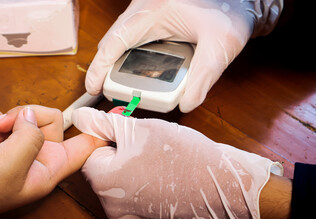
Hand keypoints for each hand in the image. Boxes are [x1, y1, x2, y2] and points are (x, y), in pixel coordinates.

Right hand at [0, 106, 105, 218]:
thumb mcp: (6, 166)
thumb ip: (28, 137)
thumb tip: (33, 115)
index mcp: (49, 170)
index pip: (85, 148)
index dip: (97, 130)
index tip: (109, 110)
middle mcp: (38, 160)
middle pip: (51, 121)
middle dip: (28, 114)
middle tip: (5, 124)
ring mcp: (18, 152)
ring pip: (27, 118)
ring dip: (7, 115)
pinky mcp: (0, 145)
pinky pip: (7, 121)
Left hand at [72, 107, 282, 218]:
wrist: (224, 188)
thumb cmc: (184, 159)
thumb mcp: (139, 129)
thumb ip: (103, 123)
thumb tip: (81, 118)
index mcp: (103, 182)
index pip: (89, 151)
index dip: (109, 136)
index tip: (127, 131)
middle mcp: (112, 205)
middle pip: (104, 167)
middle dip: (121, 151)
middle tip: (145, 142)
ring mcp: (129, 215)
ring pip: (120, 179)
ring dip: (133, 164)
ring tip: (157, 157)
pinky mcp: (146, 218)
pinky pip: (135, 193)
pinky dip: (144, 180)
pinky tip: (163, 172)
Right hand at [85, 0, 281, 111]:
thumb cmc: (229, 11)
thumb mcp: (220, 46)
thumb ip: (204, 77)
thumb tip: (187, 104)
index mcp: (155, 12)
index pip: (115, 42)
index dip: (100, 67)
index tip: (94, 87)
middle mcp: (144, 8)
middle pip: (112, 40)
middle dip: (105, 66)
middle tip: (107, 90)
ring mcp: (146, 9)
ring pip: (119, 37)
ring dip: (116, 60)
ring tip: (120, 84)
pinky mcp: (152, 14)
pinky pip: (131, 35)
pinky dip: (128, 53)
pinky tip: (136, 68)